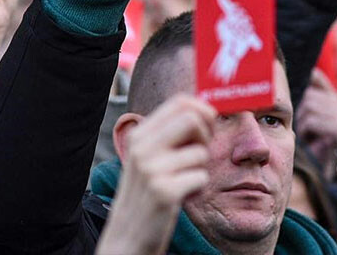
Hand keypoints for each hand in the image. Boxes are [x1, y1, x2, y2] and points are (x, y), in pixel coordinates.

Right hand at [100, 95, 214, 254]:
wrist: (129, 233)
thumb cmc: (146, 193)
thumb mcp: (148, 157)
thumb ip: (169, 134)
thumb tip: (205, 110)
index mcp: (138, 135)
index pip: (179, 102)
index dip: (202, 109)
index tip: (207, 125)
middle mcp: (142, 147)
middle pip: (192, 119)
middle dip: (206, 135)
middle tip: (197, 154)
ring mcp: (151, 169)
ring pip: (200, 152)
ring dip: (200, 169)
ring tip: (183, 181)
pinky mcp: (164, 191)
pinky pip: (201, 177)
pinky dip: (198, 188)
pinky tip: (182, 196)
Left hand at [296, 69, 336, 172]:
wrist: (318, 158)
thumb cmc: (306, 131)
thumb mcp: (303, 109)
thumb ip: (300, 93)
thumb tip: (278, 70)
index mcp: (329, 94)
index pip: (316, 76)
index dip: (305, 78)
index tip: (286, 81)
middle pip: (308, 95)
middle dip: (297, 108)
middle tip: (296, 120)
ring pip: (308, 108)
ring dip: (300, 120)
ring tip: (304, 129)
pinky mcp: (336, 129)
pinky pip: (310, 122)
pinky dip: (304, 130)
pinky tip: (308, 136)